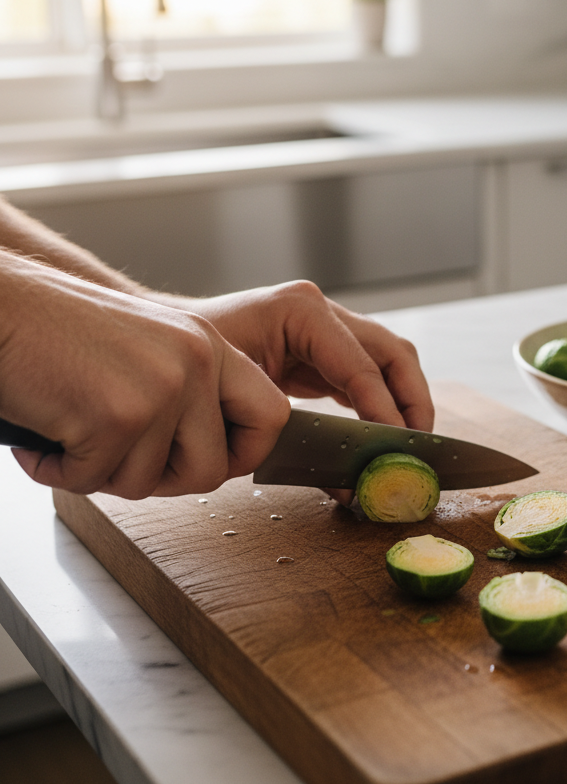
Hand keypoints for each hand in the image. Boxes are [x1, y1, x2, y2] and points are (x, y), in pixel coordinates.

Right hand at [0, 252, 290, 497]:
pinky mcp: (120, 415)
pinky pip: (95, 481)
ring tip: (72, 432)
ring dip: (101, 472)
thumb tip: (217, 456)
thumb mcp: (149, 346)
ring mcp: (163, 387)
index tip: (212, 463)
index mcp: (210, 345)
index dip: (245, 454)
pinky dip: (58, 470)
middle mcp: (197, 362)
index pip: (273, 414)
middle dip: (166, 482)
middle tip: (121, 459)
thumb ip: (190, 390)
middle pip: (215, 469)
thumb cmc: (57, 332)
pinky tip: (44, 435)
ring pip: (149, 483)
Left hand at [158, 281, 434, 501]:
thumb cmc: (187, 366)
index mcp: (301, 310)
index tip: (398, 450)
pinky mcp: (321, 348)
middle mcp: (320, 310)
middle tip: (418, 450)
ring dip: (405, 402)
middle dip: (411, 403)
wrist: (159, 349)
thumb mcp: (239, 398)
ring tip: (409, 448)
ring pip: (390, 360)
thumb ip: (295, 439)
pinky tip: (382, 437)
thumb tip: (345, 484)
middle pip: (393, 353)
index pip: (364, 366)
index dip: (386, 412)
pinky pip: (367, 373)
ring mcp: (324, 326)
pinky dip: (381, 403)